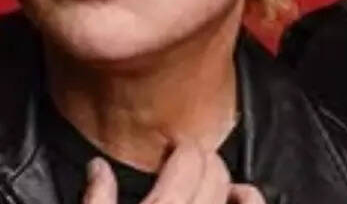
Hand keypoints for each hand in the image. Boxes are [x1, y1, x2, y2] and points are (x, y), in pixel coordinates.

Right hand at [80, 143, 266, 203]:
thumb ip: (96, 201)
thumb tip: (99, 168)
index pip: (186, 162)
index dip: (180, 148)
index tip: (170, 148)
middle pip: (213, 173)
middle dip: (201, 158)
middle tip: (186, 158)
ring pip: (237, 197)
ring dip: (226, 178)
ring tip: (211, 175)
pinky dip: (249, 201)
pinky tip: (240, 195)